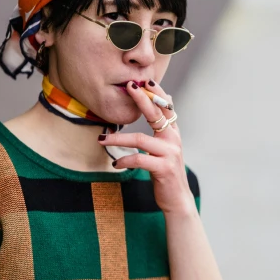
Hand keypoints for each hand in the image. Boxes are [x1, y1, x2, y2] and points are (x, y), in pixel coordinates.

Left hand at [100, 80, 194, 214]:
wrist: (176, 198)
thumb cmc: (164, 172)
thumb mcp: (163, 148)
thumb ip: (159, 130)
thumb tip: (154, 106)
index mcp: (172, 132)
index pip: (166, 106)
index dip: (156, 92)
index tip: (144, 80)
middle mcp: (174, 139)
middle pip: (157, 114)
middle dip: (142, 99)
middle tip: (128, 86)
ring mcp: (170, 153)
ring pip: (141, 139)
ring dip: (118, 138)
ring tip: (102, 139)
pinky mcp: (164, 168)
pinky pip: (139, 160)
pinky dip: (125, 161)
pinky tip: (116, 164)